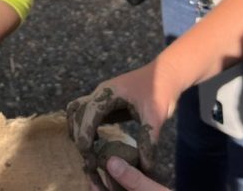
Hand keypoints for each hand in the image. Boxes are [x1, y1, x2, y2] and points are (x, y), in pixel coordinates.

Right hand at [66, 61, 179, 186]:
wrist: (166, 73)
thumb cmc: (160, 90)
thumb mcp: (156, 115)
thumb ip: (149, 139)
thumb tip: (145, 167)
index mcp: (109, 93)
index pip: (89, 113)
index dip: (85, 133)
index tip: (87, 154)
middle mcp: (100, 93)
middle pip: (77, 112)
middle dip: (79, 135)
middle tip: (89, 159)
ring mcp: (101, 97)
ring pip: (77, 111)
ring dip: (77, 130)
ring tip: (87, 152)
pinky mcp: (105, 102)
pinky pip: (86, 113)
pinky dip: (83, 127)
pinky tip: (93, 143)